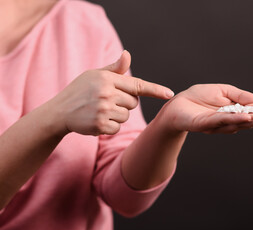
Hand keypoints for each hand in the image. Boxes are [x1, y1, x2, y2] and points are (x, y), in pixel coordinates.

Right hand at [49, 50, 173, 135]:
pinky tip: (97, 121)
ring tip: (99, 111)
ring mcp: (103, 109)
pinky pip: (118, 128)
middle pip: (134, 102)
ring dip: (117, 116)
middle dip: (124, 103)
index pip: (138, 85)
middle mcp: (106, 93)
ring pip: (126, 116)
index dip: (156, 90)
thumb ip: (115, 69)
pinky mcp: (100, 125)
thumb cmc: (80, 91)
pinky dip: (110, 127)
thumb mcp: (95, 75)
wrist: (59, 111)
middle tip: (107, 101)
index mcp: (107, 78)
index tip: (170, 94)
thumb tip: (128, 54)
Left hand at [157, 84, 252, 133]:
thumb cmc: (199, 97)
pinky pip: (220, 121)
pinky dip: (233, 119)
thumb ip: (241, 96)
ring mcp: (217, 124)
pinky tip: (245, 117)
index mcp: (234, 112)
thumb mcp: (224, 92)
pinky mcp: (204, 124)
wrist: (177, 104)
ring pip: (238, 122)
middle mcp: (228, 121)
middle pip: (249, 120)